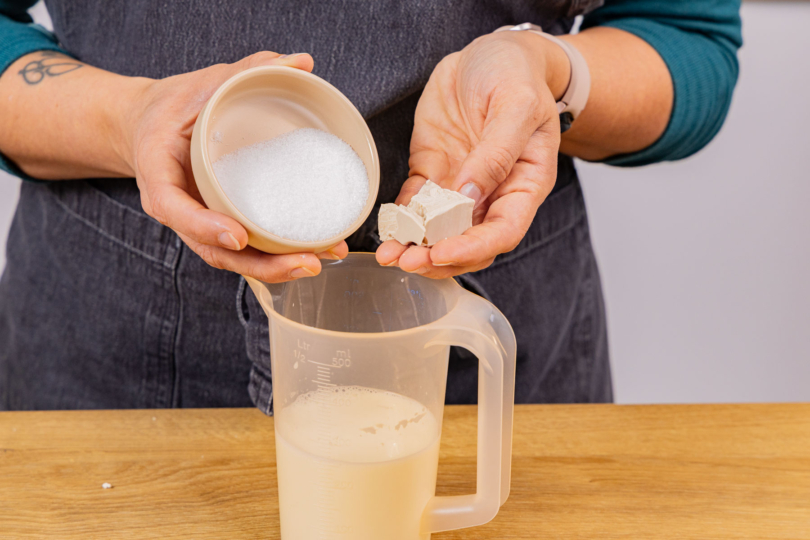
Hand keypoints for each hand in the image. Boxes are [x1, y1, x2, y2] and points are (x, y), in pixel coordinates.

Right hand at [126, 52, 346, 281]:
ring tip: (320, 260)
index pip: (174, 208)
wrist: (149, 127)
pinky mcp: (219, 224)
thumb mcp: (201, 83)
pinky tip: (313, 252)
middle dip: (262, 264)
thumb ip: (246, 71)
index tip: (239, 234)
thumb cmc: (172, 107)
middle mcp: (178, 208)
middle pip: (214, 249)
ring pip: (233, 258)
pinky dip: (275, 257)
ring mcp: (199, 222)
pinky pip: (245, 250)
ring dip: (276, 268)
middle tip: (307, 260)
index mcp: (158, 174)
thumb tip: (302, 61)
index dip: (204, 226)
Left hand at [376, 31, 569, 277]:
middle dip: (438, 257)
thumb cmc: (516, 74)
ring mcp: (459, 185)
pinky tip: (386, 229)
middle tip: (408, 260)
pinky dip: (400, 219)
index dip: (472, 247)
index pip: (502, 231)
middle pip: (467, 241)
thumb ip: (497, 152)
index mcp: (524, 184)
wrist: (491, 54)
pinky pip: (414, 204)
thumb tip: (470, 195)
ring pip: (437, 231)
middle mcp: (493, 193)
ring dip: (414, 247)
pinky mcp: (432, 171)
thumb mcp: (517, 104)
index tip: (442, 253)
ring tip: (389, 255)